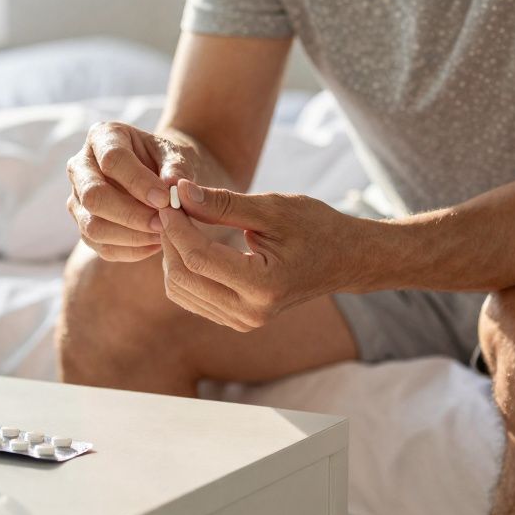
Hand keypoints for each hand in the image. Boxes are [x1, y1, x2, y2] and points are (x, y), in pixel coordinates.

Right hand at [66, 122, 204, 261]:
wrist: (158, 175)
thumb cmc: (166, 161)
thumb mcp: (177, 155)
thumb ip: (177, 168)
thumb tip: (173, 186)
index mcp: (102, 137)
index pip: (112, 159)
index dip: (138, 182)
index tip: (165, 199)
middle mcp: (81, 166)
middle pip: (94, 196)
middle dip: (131, 215)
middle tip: (164, 223)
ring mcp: (77, 198)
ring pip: (93, 226)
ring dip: (131, 236)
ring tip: (163, 235)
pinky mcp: (83, 225)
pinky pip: (100, 246)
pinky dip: (130, 251)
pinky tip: (156, 244)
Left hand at [158, 179, 373, 331]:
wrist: (345, 259)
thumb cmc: (315, 227)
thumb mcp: (271, 209)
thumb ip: (223, 204)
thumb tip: (180, 192)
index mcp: (263, 286)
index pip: (199, 258)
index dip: (176, 226)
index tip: (168, 198)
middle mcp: (250, 313)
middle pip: (183, 277)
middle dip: (169, 239)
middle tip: (171, 206)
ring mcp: (242, 321)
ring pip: (181, 290)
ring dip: (172, 254)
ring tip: (181, 220)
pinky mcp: (236, 319)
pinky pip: (191, 297)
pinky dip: (183, 268)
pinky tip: (190, 241)